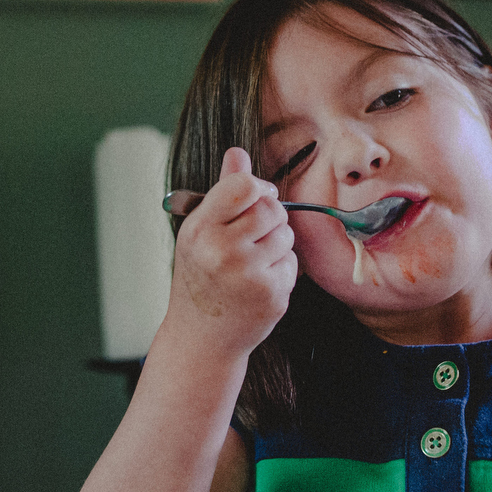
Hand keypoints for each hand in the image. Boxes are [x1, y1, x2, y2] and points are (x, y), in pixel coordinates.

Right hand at [164, 148, 296, 361]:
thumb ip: (223, 192)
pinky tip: (259, 283)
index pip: (243, 187)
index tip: (256, 200)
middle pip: (272, 209)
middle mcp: (222, 252)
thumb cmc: (200, 278)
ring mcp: (248, 276)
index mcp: (200, 230)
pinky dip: (281, 270)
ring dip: (277, 243)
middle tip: (255, 235)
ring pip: (286, 235)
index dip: (257, 189)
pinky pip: (291, 263)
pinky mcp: (271, 296)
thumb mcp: (200, 233)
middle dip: (271, 217)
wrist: (201, 338)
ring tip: (253, 262)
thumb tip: (238, 153)